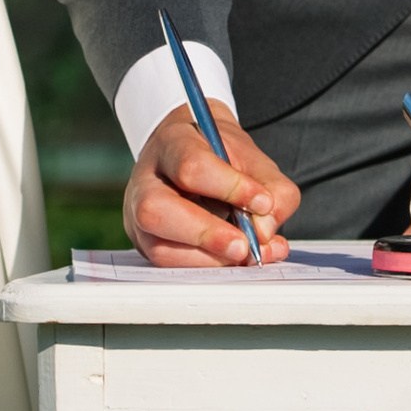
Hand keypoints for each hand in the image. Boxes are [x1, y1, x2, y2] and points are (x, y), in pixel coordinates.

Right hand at [125, 103, 300, 267]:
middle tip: (244, 246)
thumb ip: (272, 190)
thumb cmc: (223, 157)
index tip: (263, 202)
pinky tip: (236, 260)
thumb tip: (263, 233)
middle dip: (206, 234)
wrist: (196, 155)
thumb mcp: (254, 160)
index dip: (230, 187)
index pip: (191, 166)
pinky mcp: (149, 245)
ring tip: (246, 253)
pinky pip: (172, 267)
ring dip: (210, 259)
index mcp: (171, 143)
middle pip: (155, 210)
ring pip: (160, 249)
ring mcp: (138, 218)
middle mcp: (145, 181)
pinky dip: (209, 267)